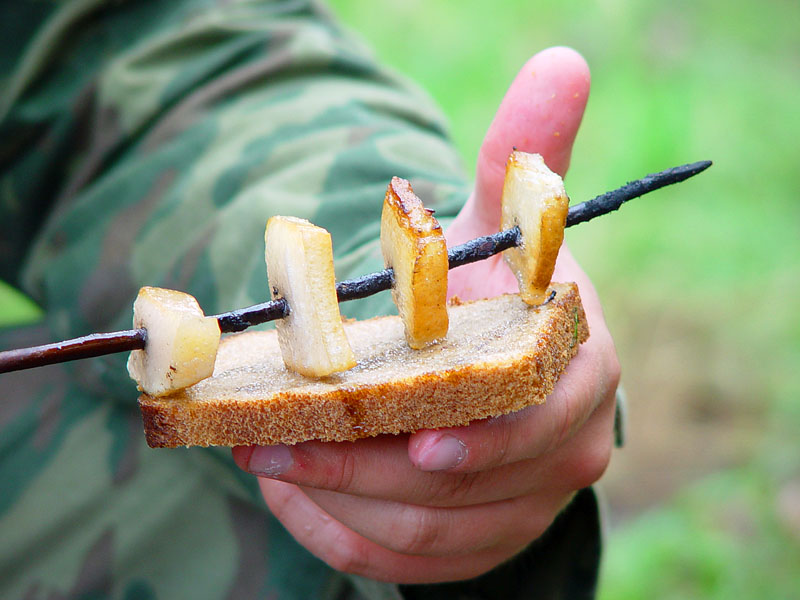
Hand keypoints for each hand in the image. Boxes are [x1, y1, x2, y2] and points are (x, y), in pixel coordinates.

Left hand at [232, 46, 619, 583]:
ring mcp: (522, 505)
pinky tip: (295, 497)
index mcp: (576, 371)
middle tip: (274, 440)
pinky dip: (344, 538)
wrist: (505, 376)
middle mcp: (563, 447)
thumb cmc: (499, 298)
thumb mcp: (507, 230)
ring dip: (338, 499)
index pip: (544, 413)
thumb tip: (562, 62)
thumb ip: (525, 160)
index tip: (417, 433)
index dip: (487, 432)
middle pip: (468, 484)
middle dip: (369, 465)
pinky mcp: (481, 542)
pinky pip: (411, 564)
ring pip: (429, 531)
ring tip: (264, 461)